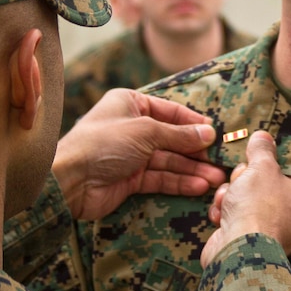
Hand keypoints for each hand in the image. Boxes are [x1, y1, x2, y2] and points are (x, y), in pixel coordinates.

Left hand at [53, 88, 226, 219]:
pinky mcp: (130, 179)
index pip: (170, 111)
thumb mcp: (146, 131)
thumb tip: (208, 134)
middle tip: (220, 162)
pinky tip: (198, 186)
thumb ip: (179, 134)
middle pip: (172, 138)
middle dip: (196, 152)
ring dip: (192, 170)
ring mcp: (131, 155)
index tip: (215, 134)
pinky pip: (160, 178)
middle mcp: (132, 128)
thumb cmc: (103, 143)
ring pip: (169, 161)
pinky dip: (179, 182)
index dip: (193, 123)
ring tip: (215, 179)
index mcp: (131, 104)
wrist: (70, 180)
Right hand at [201, 131, 290, 267]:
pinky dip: (229, 218)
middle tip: (241, 182)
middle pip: (269, 188)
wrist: (238, 250)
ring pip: (252, 204)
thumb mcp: (261, 167)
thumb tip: (263, 136)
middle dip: (246, 182)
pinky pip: (243, 223)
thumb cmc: (260, 206)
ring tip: (228, 201)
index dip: (268, 167)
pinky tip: (222, 218)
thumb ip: (262, 149)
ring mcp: (282, 237)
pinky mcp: (258, 248)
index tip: (256, 165)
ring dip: (233, 197)